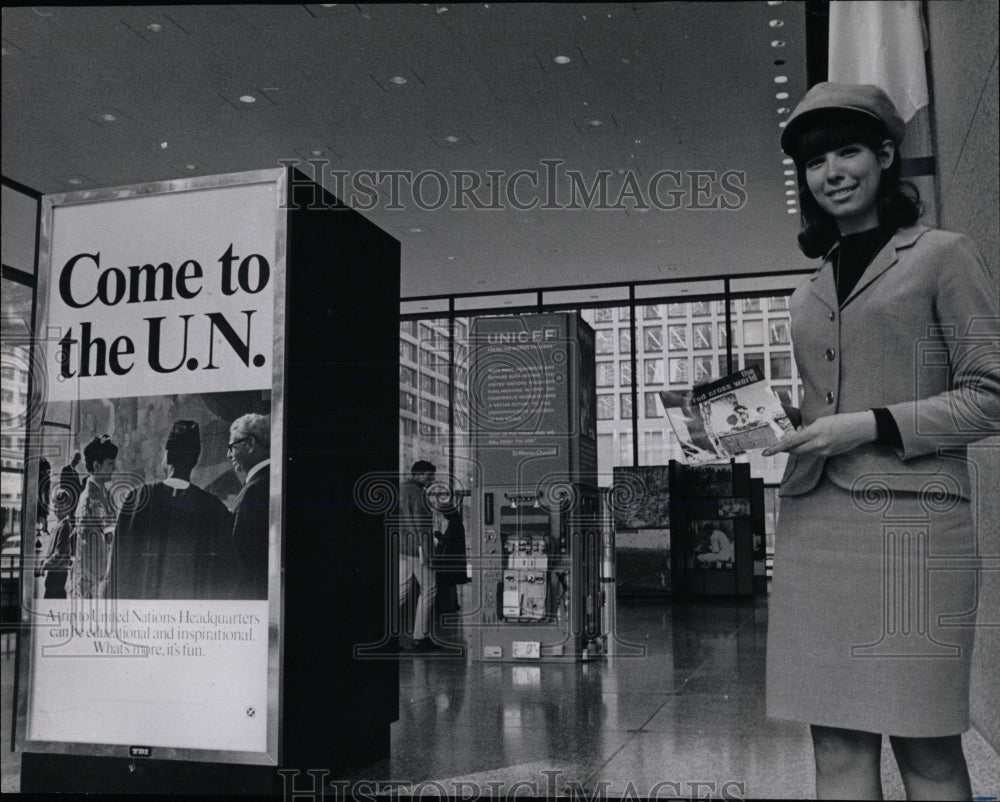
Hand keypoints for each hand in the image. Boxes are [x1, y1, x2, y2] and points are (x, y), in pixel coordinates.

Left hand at [762, 411, 876, 457]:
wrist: (861, 428)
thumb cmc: (842, 420)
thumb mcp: (821, 421)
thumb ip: (808, 429)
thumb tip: (799, 433)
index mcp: (814, 433)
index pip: (791, 442)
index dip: (777, 448)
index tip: (766, 452)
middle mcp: (818, 444)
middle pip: (795, 450)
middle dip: (786, 448)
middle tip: (780, 445)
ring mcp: (824, 451)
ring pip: (805, 451)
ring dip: (801, 445)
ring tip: (806, 434)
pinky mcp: (829, 454)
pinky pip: (814, 452)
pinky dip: (811, 446)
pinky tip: (817, 439)